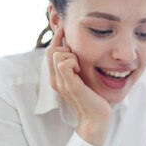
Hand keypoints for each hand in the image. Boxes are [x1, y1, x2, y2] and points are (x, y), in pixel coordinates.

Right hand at [45, 28, 110, 145]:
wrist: (96, 117)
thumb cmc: (92, 97)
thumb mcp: (81, 78)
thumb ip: (75, 65)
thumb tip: (75, 48)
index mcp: (56, 77)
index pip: (49, 51)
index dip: (57, 37)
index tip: (65, 28)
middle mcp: (55, 79)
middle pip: (51, 50)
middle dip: (65, 47)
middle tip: (78, 60)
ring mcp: (61, 83)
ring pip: (57, 54)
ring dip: (71, 55)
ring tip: (80, 68)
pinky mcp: (70, 85)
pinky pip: (63, 63)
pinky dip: (73, 62)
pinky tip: (80, 71)